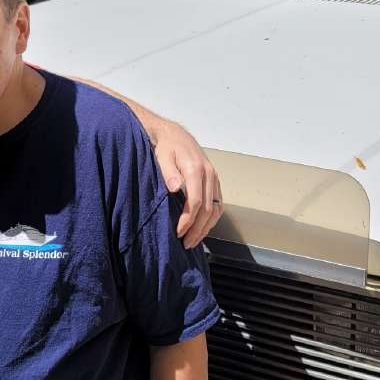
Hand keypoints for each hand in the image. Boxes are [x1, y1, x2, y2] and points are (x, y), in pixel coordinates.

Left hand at [149, 119, 221, 248]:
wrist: (175, 135)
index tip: (178, 233)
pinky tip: (202, 228)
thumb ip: (168, 171)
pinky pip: (218, 204)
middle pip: (208, 209)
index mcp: (196, 169)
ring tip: (194, 241)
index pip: (195, 202)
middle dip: (197, 229)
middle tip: (186, 244)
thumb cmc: (166, 147)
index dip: (188, 220)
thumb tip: (174, 187)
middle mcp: (209, 174)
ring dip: (206, 227)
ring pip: (216, 209)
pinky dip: (211, 219)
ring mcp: (214, 178)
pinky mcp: (215, 181)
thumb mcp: (162, 156)